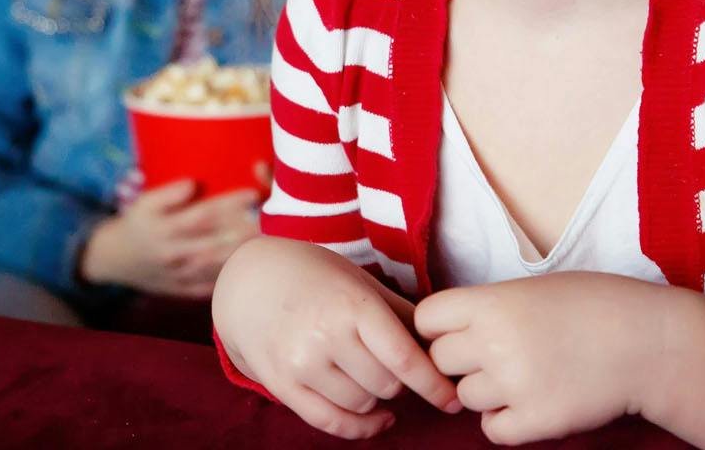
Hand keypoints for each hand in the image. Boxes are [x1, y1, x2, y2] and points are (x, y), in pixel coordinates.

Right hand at [79, 178, 260, 297]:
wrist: (115, 261)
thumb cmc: (136, 224)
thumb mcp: (143, 203)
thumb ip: (168, 194)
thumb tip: (194, 183)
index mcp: (165, 229)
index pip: (203, 214)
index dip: (230, 204)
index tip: (255, 192)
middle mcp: (175, 254)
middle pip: (217, 243)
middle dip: (247, 231)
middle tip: (274, 218)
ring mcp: (182, 276)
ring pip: (219, 266)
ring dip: (245, 254)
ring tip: (271, 239)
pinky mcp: (187, 291)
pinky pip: (214, 285)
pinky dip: (234, 276)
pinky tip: (255, 265)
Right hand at [212, 236, 461, 439]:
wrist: (251, 280)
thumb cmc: (317, 277)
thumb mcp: (360, 283)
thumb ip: (401, 314)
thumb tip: (445, 344)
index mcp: (352, 305)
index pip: (403, 358)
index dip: (434, 385)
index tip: (453, 400)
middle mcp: (324, 335)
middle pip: (386, 385)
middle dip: (398, 382)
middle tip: (393, 367)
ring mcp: (300, 362)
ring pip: (361, 404)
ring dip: (375, 399)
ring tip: (370, 376)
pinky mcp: (280, 383)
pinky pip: (329, 422)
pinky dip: (358, 427)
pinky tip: (374, 418)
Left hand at [414, 272, 666, 444]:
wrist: (648, 341)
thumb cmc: (593, 305)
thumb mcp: (532, 288)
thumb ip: (487, 308)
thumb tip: (447, 330)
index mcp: (491, 302)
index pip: (427, 319)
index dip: (437, 327)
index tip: (456, 330)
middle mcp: (495, 342)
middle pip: (440, 361)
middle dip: (460, 361)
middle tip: (493, 355)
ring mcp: (515, 384)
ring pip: (464, 397)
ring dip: (485, 392)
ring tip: (521, 376)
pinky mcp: (538, 420)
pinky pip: (492, 430)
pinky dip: (505, 422)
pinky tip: (528, 403)